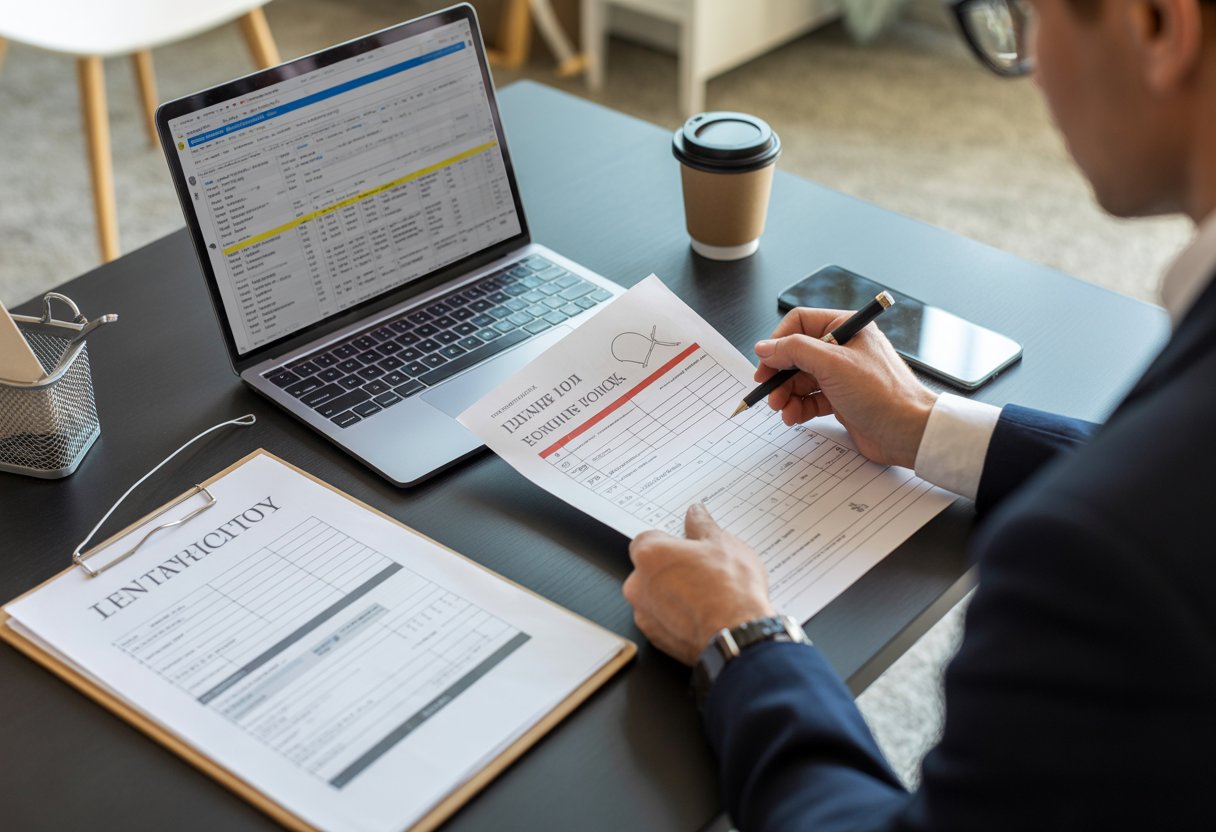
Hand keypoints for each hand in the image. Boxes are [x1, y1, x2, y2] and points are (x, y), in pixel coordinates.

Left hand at [624, 504, 772, 664]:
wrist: (737, 635)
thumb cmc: (729, 589)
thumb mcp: (722, 543)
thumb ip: (702, 525)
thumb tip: (695, 513)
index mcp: (650, 555)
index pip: (649, 539)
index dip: (670, 542)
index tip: (688, 545)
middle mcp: (638, 584)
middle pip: (650, 569)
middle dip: (672, 568)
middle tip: (702, 570)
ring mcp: (645, 614)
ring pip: (656, 596)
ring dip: (673, 593)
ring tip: (707, 594)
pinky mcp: (656, 638)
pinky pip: (662, 619)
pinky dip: (677, 616)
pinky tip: (703, 614)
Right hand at [755, 306, 938, 468]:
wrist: (908, 432)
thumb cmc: (884, 394)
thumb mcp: (833, 364)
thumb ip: (795, 350)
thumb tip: (766, 346)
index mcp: (846, 328)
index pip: (800, 323)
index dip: (779, 341)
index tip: (765, 361)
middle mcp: (843, 349)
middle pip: (796, 355)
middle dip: (779, 374)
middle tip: (768, 390)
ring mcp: (842, 375)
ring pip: (800, 380)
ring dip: (786, 394)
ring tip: (782, 408)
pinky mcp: (840, 399)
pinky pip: (809, 399)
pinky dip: (798, 408)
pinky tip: (793, 416)